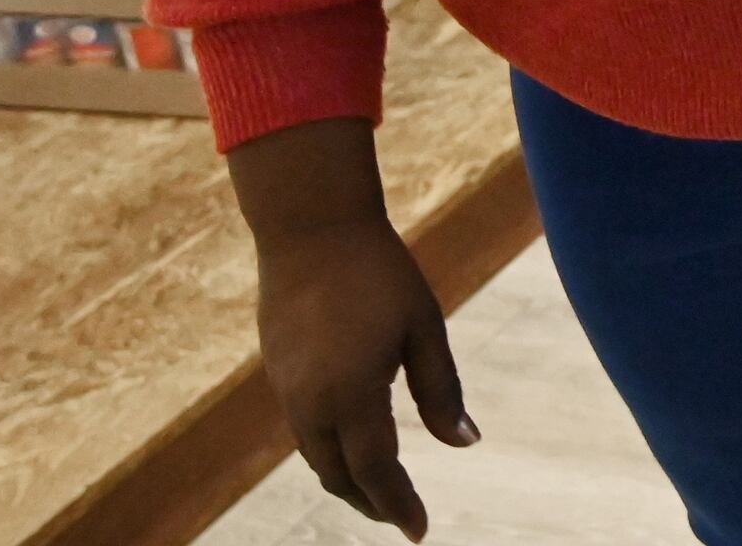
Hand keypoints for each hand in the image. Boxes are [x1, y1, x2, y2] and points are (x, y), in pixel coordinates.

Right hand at [231, 120, 475, 539]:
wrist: (310, 226)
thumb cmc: (378, 271)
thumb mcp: (424, 327)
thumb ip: (442, 390)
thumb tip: (465, 443)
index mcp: (351, 393)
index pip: (375, 471)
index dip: (398, 505)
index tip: (419, 531)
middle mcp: (310, 401)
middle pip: (337, 475)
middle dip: (370, 501)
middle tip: (402, 514)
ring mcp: (286, 387)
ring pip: (315, 455)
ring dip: (346, 478)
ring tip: (379, 487)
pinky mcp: (276, 370)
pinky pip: (302, 428)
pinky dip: (328, 448)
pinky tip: (351, 441)